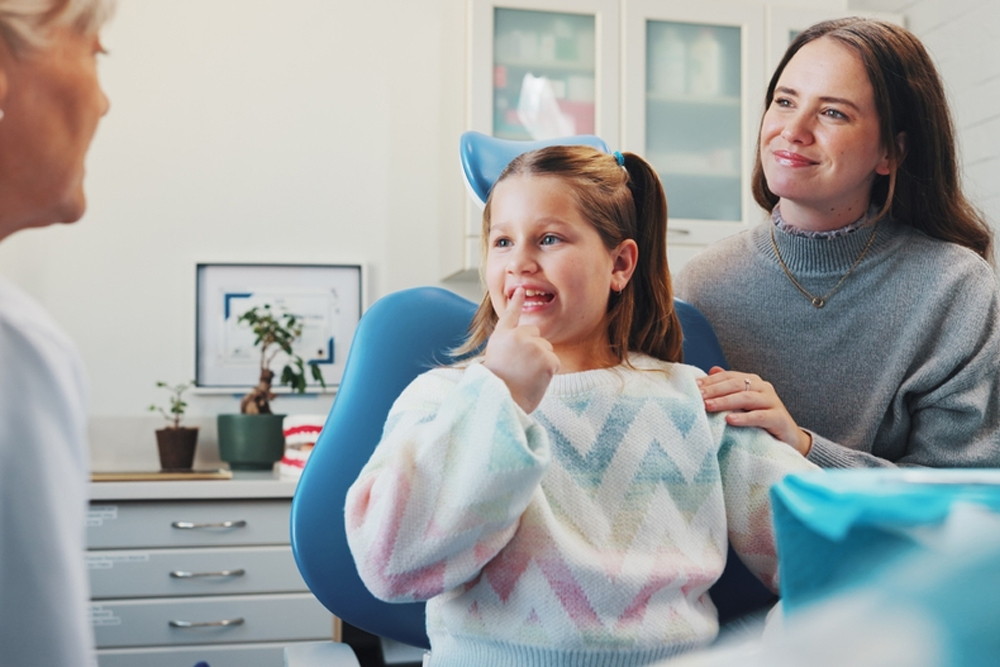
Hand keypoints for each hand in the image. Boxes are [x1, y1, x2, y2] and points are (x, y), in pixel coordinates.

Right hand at [482, 287, 559, 413]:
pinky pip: (554, 362)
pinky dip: (548, 373)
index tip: (521, 289)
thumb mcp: (497, 360)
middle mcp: (517, 336)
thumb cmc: (497, 387)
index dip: (516, 301)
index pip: (510, 315)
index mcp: (501, 336)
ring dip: (541, 363)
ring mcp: (533, 345)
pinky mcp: (547, 358)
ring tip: (525, 377)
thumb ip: (510, 347)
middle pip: (537, 337)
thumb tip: (527, 343)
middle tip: (519, 370)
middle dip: (534, 351)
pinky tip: (534, 380)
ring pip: (547, 350)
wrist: (499, 401)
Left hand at [697, 367, 811, 455]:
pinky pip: (759, 416)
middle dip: (714, 389)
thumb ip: (729, 388)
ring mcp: (772, 402)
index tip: (693, 386)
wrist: (789, 438)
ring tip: (708, 406)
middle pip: (736, 384)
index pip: (729, 376)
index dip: (711, 380)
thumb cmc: (761, 419)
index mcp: (752, 381)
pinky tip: (730, 420)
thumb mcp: (743, 404)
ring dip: (725, 401)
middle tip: (698, 396)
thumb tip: (711, 370)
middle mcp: (763, 388)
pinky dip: (744, 418)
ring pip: (746, 398)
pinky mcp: (779, 418)